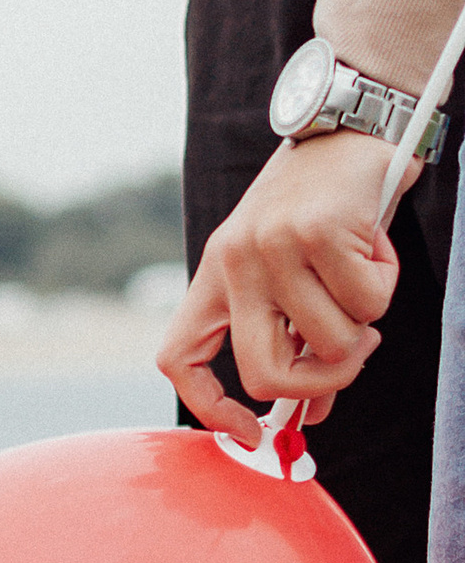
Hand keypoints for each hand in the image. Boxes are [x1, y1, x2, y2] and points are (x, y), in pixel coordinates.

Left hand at [160, 129, 400, 443]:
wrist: (346, 129)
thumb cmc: (320, 209)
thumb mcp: (288, 271)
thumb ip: (292, 337)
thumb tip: (311, 415)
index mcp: (215, 275)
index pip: (178, 357)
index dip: (207, 406)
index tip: (249, 432)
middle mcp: (233, 262)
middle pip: (264, 372)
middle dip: (319, 383)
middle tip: (352, 357)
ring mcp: (273, 247)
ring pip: (329, 342)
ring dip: (364, 325)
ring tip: (363, 279)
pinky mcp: (319, 232)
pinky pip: (367, 302)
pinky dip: (384, 284)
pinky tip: (375, 248)